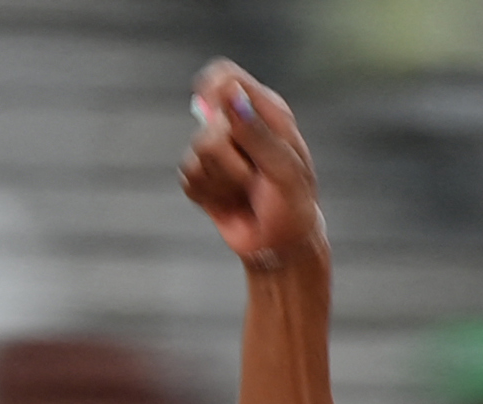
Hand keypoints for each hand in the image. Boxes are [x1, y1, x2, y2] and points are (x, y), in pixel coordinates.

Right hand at [179, 62, 325, 275]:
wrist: (281, 248)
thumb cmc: (293, 205)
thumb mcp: (285, 170)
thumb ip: (258, 133)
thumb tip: (230, 94)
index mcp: (264, 110)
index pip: (225, 76)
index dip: (214, 86)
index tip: (215, 107)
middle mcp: (236, 124)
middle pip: (209, 122)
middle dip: (233, 158)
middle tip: (256, 177)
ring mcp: (215, 150)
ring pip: (197, 151)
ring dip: (226, 181)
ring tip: (246, 192)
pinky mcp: (199, 176)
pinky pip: (189, 178)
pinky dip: (211, 196)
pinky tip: (230, 202)